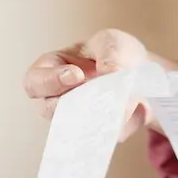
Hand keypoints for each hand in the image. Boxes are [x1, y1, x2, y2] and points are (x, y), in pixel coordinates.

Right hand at [22, 29, 155, 139]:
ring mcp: (77, 119)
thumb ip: (109, 53)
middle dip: (74, 103)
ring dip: (100, 116)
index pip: (34, 81)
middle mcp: (58, 98)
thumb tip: (109, 73)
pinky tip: (139, 108)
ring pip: (78, 128)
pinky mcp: (101, 133)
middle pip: (49, 111)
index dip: (50, 81)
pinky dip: (124, 123)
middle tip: (98, 94)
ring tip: (122, 102)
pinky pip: (107, 136)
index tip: (76, 75)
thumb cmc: (115, 52)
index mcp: (51, 69)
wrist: (143, 72)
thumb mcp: (112, 41)